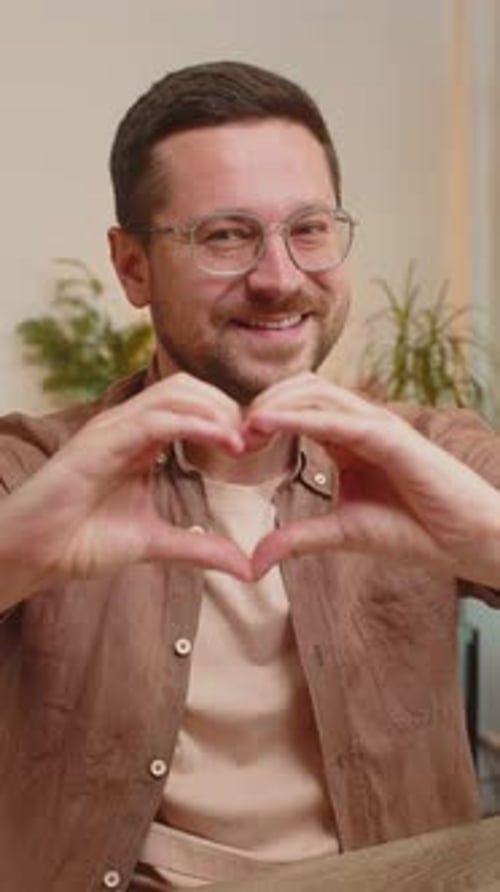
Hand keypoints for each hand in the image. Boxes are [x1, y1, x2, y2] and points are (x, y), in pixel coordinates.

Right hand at [0, 373, 250, 606]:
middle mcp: (126, 424)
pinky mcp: (100, 441)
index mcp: (140, 439)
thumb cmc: (82, 541)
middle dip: (227, 408)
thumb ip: (198, 548)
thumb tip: (245, 568)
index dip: (228, 417)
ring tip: (241, 442)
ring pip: (175, 393)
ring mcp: (112, 428)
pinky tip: (222, 443)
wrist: (33, 554)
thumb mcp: (154, 542)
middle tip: (253, 441)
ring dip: (216, 411)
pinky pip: (154, 418)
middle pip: (189, 388)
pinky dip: (194, 423)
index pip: (192, 403)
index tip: (255, 446)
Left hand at [245, 373, 499, 585]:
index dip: (260, 417)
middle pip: (300, 389)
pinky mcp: (390, 436)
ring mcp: (377, 424)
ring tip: (243, 429)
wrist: (465, 540)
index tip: (229, 442)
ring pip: (316, 392)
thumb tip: (252, 562)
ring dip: (274, 405)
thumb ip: (296, 539)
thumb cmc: (412, 530)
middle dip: (260, 404)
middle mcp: (361, 421)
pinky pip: (338, 418)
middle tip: (230, 434)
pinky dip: (300, 417)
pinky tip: (268, 424)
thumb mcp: (340, 533)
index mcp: (347, 436)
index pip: (296, 407)